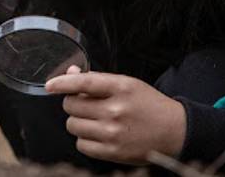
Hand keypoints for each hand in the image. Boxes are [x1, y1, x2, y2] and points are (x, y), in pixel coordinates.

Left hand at [45, 66, 186, 164]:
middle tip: (87, 105)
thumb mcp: (126, 84)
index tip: (49, 85)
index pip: (83, 82)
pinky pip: (81, 144)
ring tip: (94, 120)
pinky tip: (98, 134)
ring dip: (78, 121)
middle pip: (71, 105)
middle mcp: (116, 110)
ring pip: (73, 125)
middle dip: (73, 103)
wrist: (175, 131)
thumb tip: (68, 73)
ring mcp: (114, 133)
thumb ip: (96, 79)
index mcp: (120, 88)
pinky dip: (84, 139)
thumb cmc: (147, 104)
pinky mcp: (113, 152)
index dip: (62, 82)